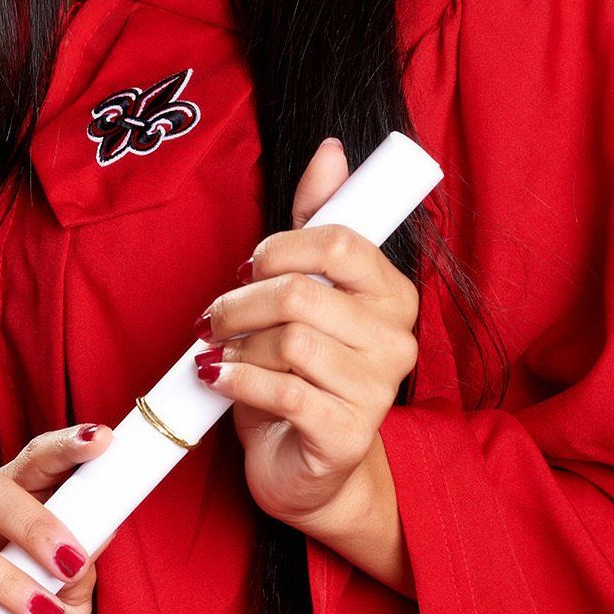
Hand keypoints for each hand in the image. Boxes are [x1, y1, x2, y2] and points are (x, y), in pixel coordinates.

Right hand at [0, 422, 115, 613]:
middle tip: (70, 561)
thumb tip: (103, 526)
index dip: (64, 447)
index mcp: (13, 502)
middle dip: (34, 525)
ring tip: (44, 613)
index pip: (34, 460)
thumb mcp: (73, 592)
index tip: (100, 440)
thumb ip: (84, 560)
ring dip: (6, 581)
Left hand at [192, 136, 419, 542]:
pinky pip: (282, 392)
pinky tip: (219, 379)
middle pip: (302, 293)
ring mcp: (377, 391)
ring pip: (288, 341)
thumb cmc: (302, 370)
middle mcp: (396, 340)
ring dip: (238, 345)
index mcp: (393, 294)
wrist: (304, 463)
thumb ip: (318, 219)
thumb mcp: (307, 288)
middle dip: (242, 300)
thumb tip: (332, 151)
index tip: (250, 266)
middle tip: (217, 316)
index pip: (341, 241)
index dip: (281, 246)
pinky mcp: (346, 436)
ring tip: (222, 352)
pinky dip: (237, 381)